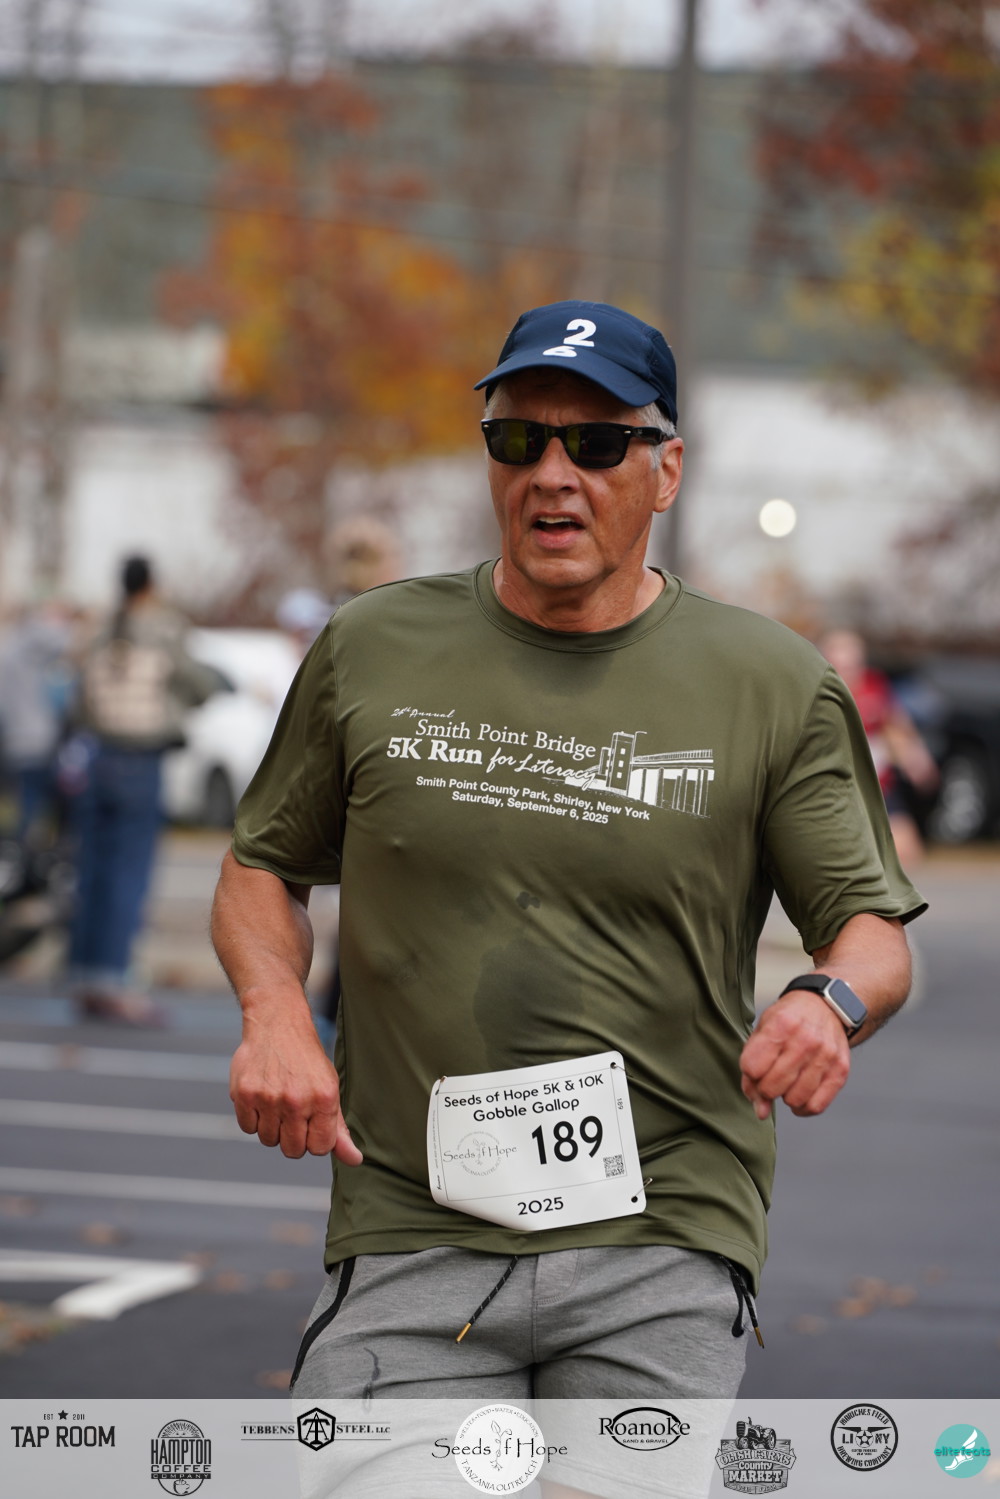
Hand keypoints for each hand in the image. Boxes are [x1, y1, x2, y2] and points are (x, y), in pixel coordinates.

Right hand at [229, 1016, 362, 1162]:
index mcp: (324, 1099)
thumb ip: (339, 1128)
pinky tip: (261, 1096)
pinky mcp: (244, 1094)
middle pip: (293, 1150)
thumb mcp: (330, 1088)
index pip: (320, 1148)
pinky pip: (248, 1128)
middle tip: (293, 1112)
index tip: (311, 1123)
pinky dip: (253, 1118)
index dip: (315, 1140)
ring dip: (272, 1127)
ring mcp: (268, 1098)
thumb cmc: (307, 1061)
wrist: (278, 1024)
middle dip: (293, 1137)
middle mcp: (296, 1100)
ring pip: (268, 1140)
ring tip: (277, 1101)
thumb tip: (355, 1160)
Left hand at [739, 991, 850, 1120]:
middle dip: (765, 1089)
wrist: (826, 1006)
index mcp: (781, 1025)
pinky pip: (816, 1106)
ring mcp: (825, 1056)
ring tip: (787, 1083)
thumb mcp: (763, 1029)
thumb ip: (752, 1067)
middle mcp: (805, 1041)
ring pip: (794, 1100)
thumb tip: (759, 1110)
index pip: (752, 1067)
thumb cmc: (788, 1019)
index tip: (754, 1069)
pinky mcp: (840, 1071)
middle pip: (772, 1087)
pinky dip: (804, 1108)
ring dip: (785, 1097)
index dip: (749, 1074)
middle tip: (769, 1079)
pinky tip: (800, 1096)